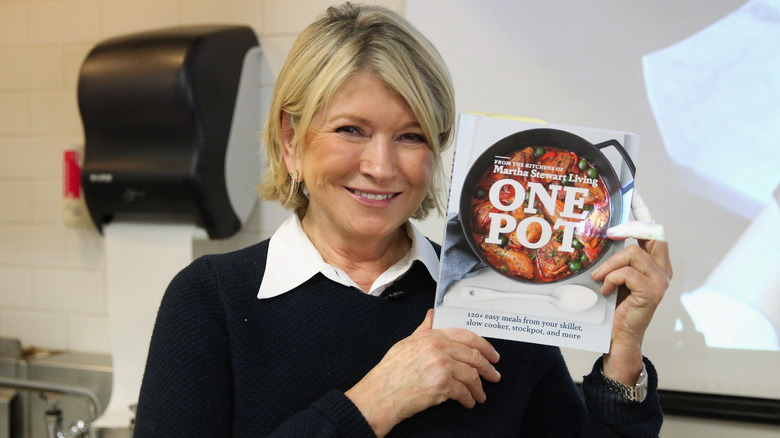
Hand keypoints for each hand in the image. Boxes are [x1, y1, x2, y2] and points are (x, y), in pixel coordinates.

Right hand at [345, 309, 500, 436]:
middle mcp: (438, 349)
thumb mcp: (406, 343)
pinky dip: (469, 399)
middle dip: (487, 368)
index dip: (484, 346)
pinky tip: (468, 402)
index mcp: (432, 336)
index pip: (467, 336)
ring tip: (480, 395)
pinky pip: (464, 392)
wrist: (380, 394)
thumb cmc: (390, 372)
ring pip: (471, 375)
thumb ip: (424, 329)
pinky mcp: (442, 385)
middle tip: (493, 375)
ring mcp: (441, 366)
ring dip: (479, 387)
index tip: (491, 355)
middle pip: (474, 356)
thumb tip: (432, 315)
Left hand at [590, 190, 671, 384]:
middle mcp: (663, 270)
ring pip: (634, 253)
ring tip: (598, 279)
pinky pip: (628, 272)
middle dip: (629, 228)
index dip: (644, 211)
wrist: (618, 338)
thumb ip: (616, 258)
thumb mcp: (613, 276)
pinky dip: (611, 278)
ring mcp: (660, 281)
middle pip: (652, 233)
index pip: (654, 229)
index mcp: (655, 263)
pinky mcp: (652, 292)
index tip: (634, 193)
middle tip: (607, 234)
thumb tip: (600, 234)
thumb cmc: (613, 307)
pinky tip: (605, 290)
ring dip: (610, 264)